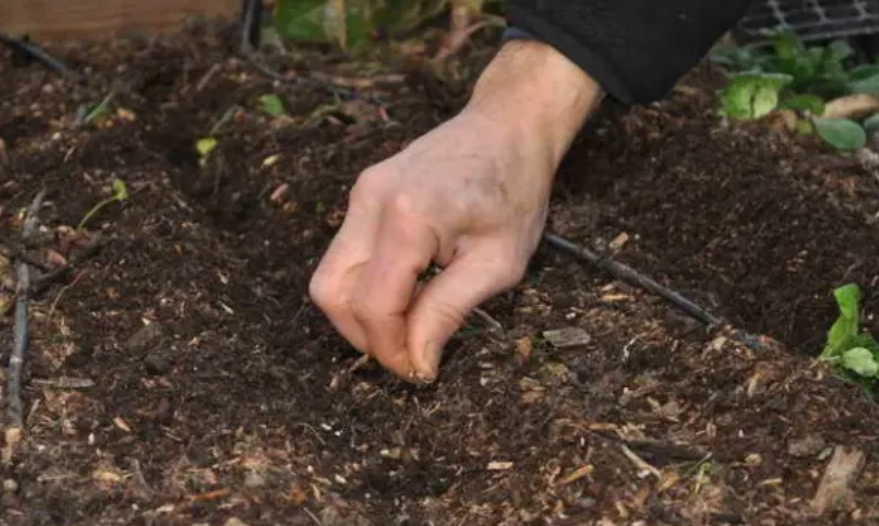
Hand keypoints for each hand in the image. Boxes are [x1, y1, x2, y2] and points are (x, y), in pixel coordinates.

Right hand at [309, 40, 603, 381]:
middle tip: (410, 355)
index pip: (373, 305)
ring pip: (330, 276)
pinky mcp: (363, 193)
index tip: (421, 371)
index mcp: (407, 216)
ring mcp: (361, 192)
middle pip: (332, 292)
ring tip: (409, 325)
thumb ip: (448, 312)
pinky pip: (346, 254)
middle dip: (365, 337)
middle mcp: (370, 200)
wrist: (509, 127)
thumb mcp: (499, 263)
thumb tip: (417, 362)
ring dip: (361, 313)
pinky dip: (367, 286)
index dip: (391, 350)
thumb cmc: (515, 191)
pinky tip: (408, 292)